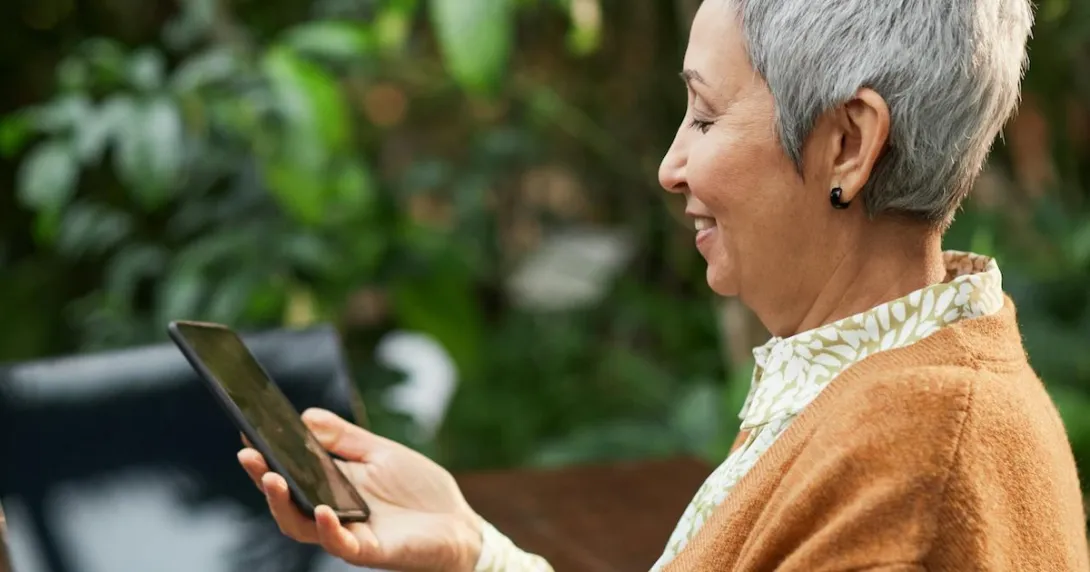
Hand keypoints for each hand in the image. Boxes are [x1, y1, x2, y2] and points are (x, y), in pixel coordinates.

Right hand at [237, 408, 482, 571]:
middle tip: (248, 455)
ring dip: (283, 504)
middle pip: (286, 502)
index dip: (267, 456)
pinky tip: (321, 510)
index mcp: (332, 487)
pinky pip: (340, 544)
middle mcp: (332, 513)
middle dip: (263, 478)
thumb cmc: (420, 491)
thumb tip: (305, 416)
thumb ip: (345, 438)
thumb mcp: (380, 453)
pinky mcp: (371, 551)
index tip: (248, 433)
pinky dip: (327, 528)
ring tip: (272, 479)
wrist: (459, 524)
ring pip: (302, 526)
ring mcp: (349, 534)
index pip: (290, 473)